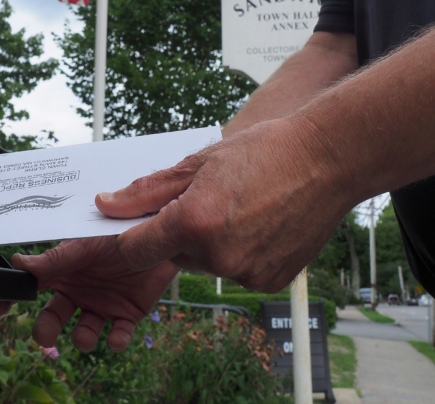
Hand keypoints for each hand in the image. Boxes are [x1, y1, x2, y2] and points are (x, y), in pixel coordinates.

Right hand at [7, 237, 176, 351]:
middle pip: (53, 316)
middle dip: (46, 329)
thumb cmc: (118, 231)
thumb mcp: (86, 243)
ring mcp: (102, 303)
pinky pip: (118, 335)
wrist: (160, 233)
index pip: (31, 284)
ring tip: (86, 337)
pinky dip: (116, 340)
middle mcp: (79, 289)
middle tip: (45, 336)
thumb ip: (56, 257)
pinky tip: (117, 336)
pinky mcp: (127, 314)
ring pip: (84, 332)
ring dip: (82, 339)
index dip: (13, 298)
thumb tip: (18, 262)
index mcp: (64, 268)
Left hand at [98, 117, 351, 291]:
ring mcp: (245, 273)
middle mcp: (217, 257)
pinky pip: (235, 271)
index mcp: (193, 223)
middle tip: (205, 198)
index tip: (132, 225)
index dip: (130, 236)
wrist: (326, 160)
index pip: (135, 250)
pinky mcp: (268, 282)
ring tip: (238, 207)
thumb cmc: (264, 152)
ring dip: (208, 243)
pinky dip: (237, 252)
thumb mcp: (198, 163)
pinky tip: (258, 223)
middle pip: (172, 255)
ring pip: (204, 263)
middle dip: (178, 232)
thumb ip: (146, 191)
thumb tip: (107, 205)